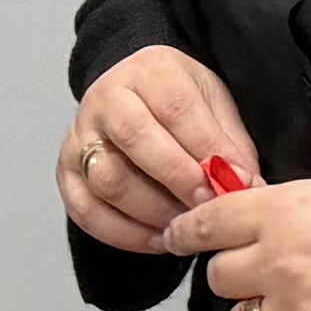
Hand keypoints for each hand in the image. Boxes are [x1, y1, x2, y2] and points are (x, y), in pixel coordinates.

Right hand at [61, 45, 257, 249]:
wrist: (139, 97)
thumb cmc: (180, 101)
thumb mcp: (215, 103)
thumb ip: (229, 143)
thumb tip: (243, 185)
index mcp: (149, 71)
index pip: (174, 107)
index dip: (204, 148)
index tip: (231, 181)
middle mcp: (106, 98)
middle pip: (134, 138)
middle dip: (177, 179)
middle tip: (206, 207)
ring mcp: (80, 134)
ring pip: (107, 178)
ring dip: (151, 211)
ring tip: (184, 225)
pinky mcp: (66, 170)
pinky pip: (85, 209)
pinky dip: (122, 233)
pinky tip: (156, 239)